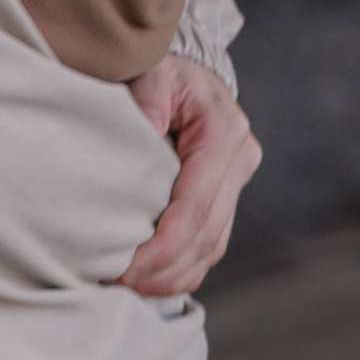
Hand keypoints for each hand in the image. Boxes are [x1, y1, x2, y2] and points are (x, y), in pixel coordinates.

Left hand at [119, 56, 259, 297]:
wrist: (183, 72)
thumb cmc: (160, 71)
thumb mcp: (151, 69)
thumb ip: (148, 91)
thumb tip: (148, 123)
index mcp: (224, 131)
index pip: (197, 204)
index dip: (165, 244)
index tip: (129, 267)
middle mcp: (239, 160)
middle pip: (207, 234)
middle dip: (164, 268)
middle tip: (119, 285)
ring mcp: (237, 182)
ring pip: (212, 247)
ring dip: (173, 276)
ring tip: (130, 290)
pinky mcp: (228, 198)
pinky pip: (209, 246)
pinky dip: (182, 270)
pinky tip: (150, 283)